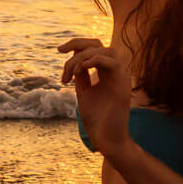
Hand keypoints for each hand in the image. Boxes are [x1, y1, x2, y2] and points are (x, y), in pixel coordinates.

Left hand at [59, 36, 131, 157]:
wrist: (106, 140)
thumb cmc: (96, 120)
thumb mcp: (84, 92)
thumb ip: (81, 75)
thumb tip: (73, 60)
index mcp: (106, 73)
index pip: (94, 48)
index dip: (76, 44)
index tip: (59, 50)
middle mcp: (115, 72)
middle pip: (99, 44)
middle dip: (77, 43)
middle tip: (60, 53)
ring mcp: (121, 78)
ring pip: (106, 50)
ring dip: (84, 56)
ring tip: (72, 72)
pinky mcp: (123, 86)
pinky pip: (113, 63)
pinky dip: (95, 61)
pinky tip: (81, 70)